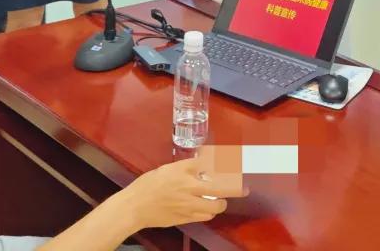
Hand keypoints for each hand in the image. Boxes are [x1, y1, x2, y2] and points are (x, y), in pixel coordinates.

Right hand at [119, 156, 248, 229]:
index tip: (236, 163)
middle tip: (244, 189)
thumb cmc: (148, 185)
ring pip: (215, 205)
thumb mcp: (167, 169)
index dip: (226, 163)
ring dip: (221, 203)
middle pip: (220, 187)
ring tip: (222, 200)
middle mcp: (188, 186)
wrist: (135, 207)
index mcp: (182, 171)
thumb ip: (186, 168)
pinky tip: (208, 209)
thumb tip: (203, 164)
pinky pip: (205, 216)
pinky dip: (209, 212)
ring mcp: (188, 204)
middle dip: (236, 188)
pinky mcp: (186, 217)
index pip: (210, 164)